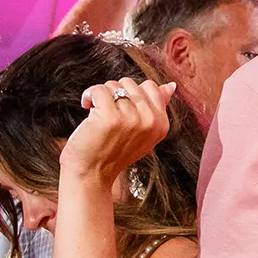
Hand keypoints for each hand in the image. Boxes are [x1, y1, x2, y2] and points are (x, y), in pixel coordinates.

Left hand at [61, 77, 175, 191]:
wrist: (92, 174)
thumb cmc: (113, 152)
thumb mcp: (143, 132)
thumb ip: (157, 108)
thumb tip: (170, 86)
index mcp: (161, 124)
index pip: (150, 87)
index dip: (130, 94)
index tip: (121, 110)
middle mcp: (150, 121)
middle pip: (130, 83)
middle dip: (114, 94)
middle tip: (108, 114)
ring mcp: (132, 119)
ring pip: (113, 86)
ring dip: (101, 96)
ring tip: (97, 114)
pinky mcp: (111, 117)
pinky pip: (99, 90)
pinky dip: (88, 96)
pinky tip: (87, 107)